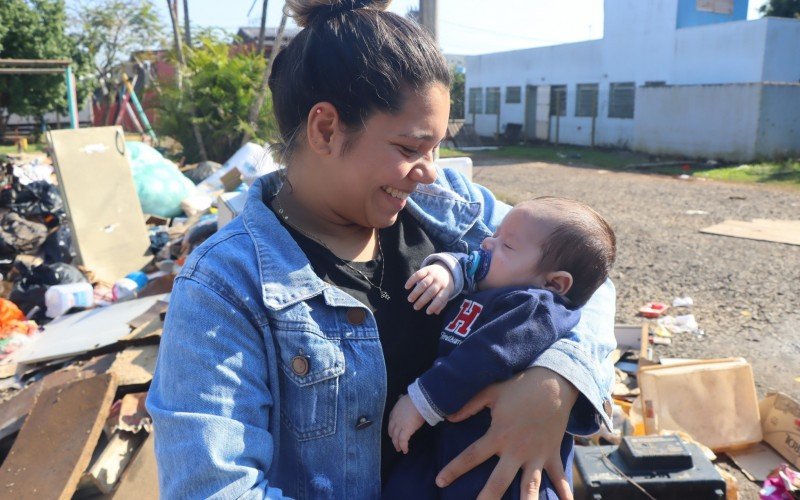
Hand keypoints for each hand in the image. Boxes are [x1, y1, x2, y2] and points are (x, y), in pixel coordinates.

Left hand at [388, 395, 425, 453]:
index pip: (391, 422)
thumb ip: (402, 400)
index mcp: (394, 412)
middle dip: (393, 437)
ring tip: (399, 449)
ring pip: (396, 438)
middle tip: (395, 442)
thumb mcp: (404, 398)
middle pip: (392, 431)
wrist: (418, 401)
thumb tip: (401, 397)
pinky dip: (403, 447)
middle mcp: (395, 420)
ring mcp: (399, 426)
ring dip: (397, 445)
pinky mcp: (406, 431)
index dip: (392, 428)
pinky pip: (403, 441)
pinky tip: (405, 450)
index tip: (393, 432)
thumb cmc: (414, 399)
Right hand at [405, 263, 454, 313]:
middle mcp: (439, 281)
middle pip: (431, 291)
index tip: (427, 312)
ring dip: (416, 292)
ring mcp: (433, 275)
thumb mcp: (446, 294)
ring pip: (424, 284)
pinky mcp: (426, 269)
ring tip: (410, 299)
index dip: (434, 305)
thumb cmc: (443, 286)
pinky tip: (407, 287)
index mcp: (446, 289)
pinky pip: (418, 274)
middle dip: (422, 300)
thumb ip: (441, 303)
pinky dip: (411, 281)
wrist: (445, 269)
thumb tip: (435, 312)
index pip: (441, 298)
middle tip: (415, 307)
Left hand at [436, 367, 576, 499]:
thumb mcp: (491, 392)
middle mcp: (516, 450)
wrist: (553, 383)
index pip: (471, 456)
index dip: (453, 469)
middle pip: (498, 482)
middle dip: (488, 498)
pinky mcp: (552, 454)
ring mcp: (536, 455)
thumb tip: (448, 417)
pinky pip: (559, 477)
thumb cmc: (520, 387)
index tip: (440, 482)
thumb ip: (469, 406)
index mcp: (498, 436)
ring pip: (529, 487)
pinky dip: (564, 492)